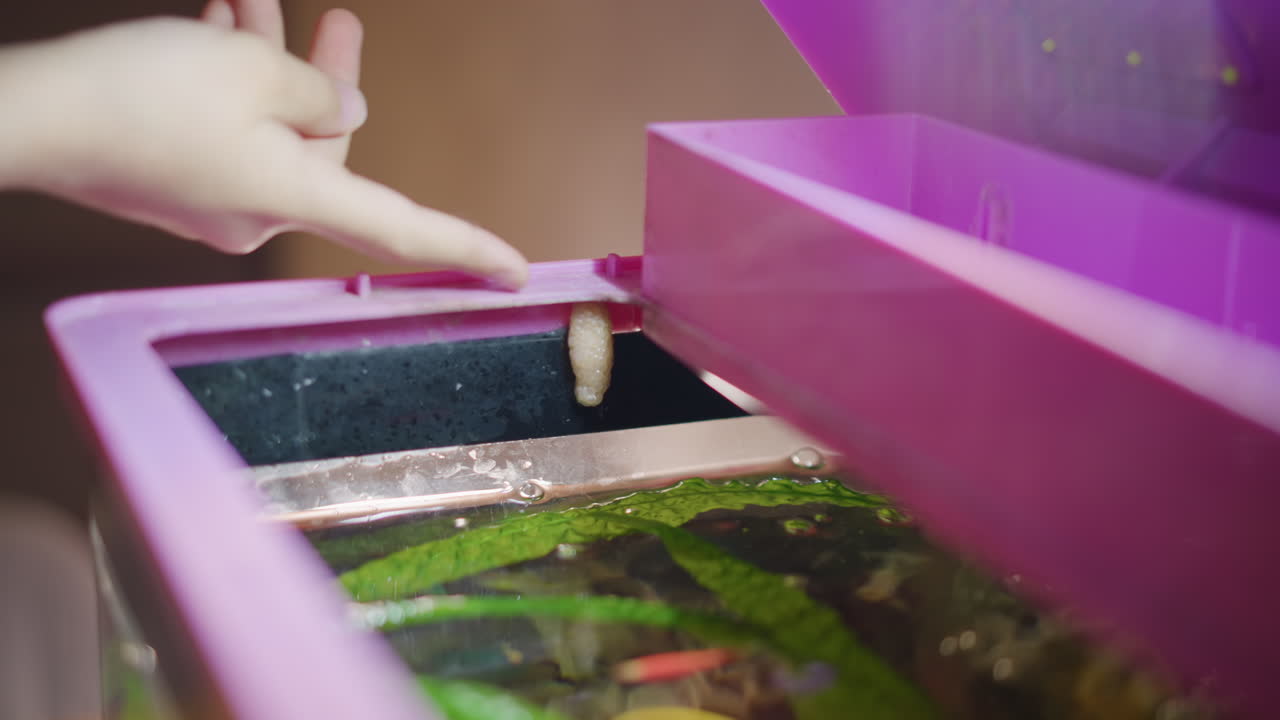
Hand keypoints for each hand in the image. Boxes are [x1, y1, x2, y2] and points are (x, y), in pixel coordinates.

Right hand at [0, 0, 527, 287]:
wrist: (26, 114)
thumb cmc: (139, 93)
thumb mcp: (250, 72)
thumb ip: (316, 94)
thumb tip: (344, 115)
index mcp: (293, 198)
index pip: (404, 229)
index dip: (466, 248)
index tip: (517, 271)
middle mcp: (260, 213)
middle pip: (325, 148)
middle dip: (328, 80)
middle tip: (341, 22)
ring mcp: (216, 201)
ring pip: (270, 126)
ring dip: (269, 66)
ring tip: (251, 2)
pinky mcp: (178, 181)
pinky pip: (229, 131)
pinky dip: (232, 83)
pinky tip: (218, 28)